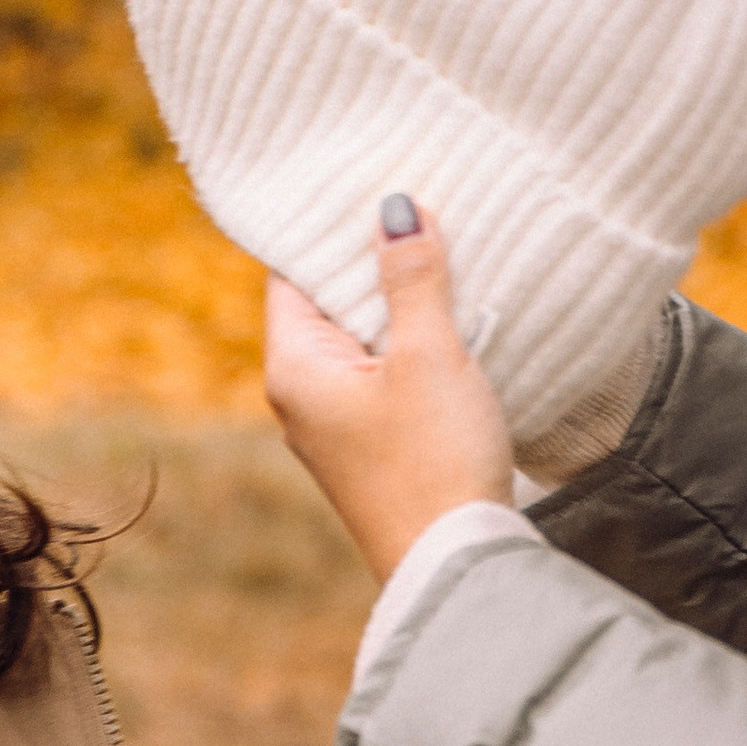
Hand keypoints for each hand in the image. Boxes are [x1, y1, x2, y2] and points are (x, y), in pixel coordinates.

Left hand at [262, 201, 512, 579]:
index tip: (367, 179)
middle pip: (325, 301)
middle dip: (368, 257)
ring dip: (394, 298)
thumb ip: (411, 279)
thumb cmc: (435, 462)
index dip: (327, 226)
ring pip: (358, 336)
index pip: (292, 272)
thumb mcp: (430, 356)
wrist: (455, 566)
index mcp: (292, 366)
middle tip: (416, 199)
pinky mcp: (371, 445)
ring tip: (440, 243)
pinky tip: (447, 315)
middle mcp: (299, 394)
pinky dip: (407, 339)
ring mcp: (333, 424)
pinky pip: (380, 371)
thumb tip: (394, 208)